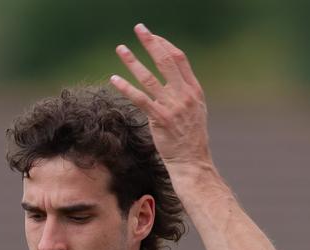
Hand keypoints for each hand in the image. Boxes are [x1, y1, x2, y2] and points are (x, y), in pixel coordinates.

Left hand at [109, 23, 211, 171]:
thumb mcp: (194, 110)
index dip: (164, 44)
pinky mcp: (160, 119)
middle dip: (151, 42)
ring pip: (149, 77)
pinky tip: (114, 78)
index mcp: (194, 89)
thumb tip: (172, 79)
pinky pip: (140, 98)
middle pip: (166, 60)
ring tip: (120, 48)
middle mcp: (184, 94)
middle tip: (139, 28)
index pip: (179, 58)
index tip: (153, 36)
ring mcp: (172, 106)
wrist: (192, 161)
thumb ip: (184, 93)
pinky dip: (126, 87)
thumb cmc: (190, 138)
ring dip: (132, 61)